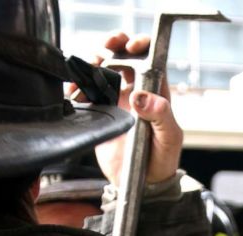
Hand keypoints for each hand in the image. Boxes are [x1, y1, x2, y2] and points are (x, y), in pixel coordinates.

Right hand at [68, 33, 182, 185]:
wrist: (141, 184)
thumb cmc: (162, 161)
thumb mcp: (168, 139)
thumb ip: (161, 117)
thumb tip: (142, 97)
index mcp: (155, 93)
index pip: (149, 58)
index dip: (139, 45)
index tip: (130, 45)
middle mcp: (135, 91)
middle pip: (122, 56)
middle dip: (111, 46)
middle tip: (102, 51)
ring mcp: (116, 100)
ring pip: (101, 69)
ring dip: (90, 64)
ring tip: (83, 74)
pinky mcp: (100, 112)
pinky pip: (86, 90)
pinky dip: (77, 86)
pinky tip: (74, 92)